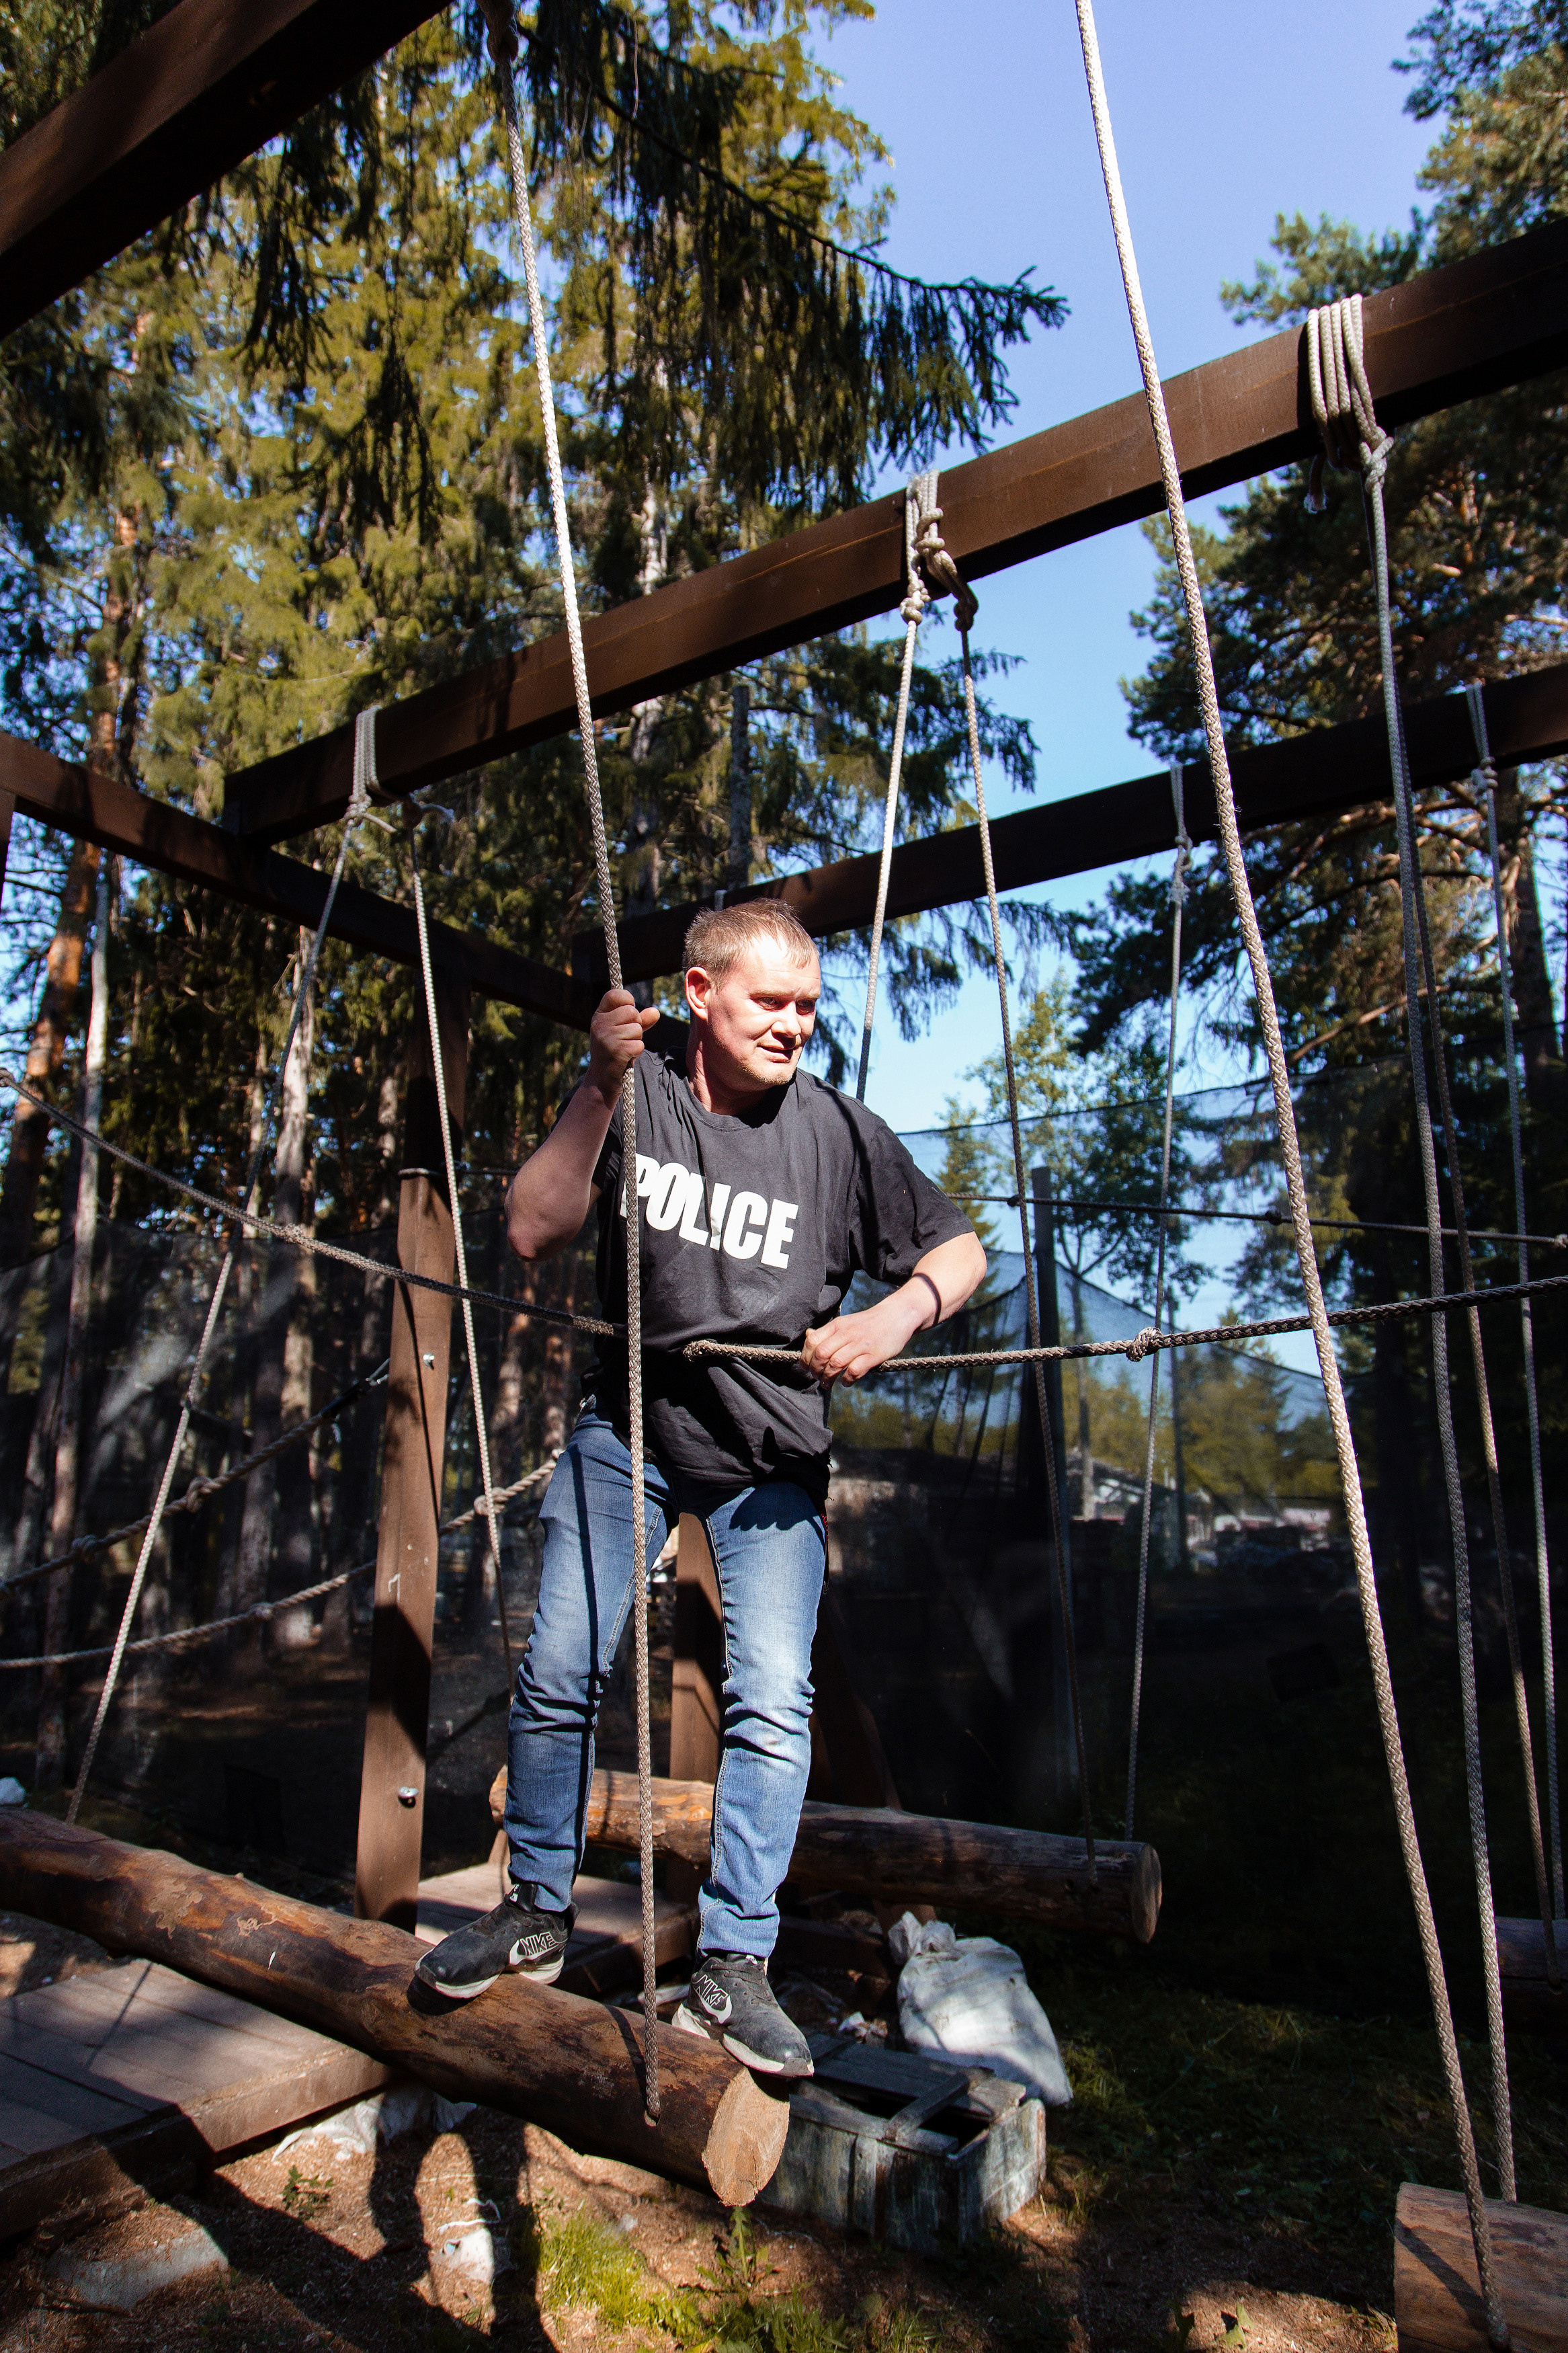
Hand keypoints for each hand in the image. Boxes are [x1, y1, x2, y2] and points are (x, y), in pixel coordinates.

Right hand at [587, 988, 658, 1101]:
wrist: (601, 1081)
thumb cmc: (613, 1053)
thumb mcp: (622, 1033)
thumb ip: (640, 1021)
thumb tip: (656, 1012)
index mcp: (599, 1016)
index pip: (616, 994)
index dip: (628, 1001)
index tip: (629, 1014)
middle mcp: (600, 1024)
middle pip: (632, 1012)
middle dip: (636, 1026)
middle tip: (625, 1039)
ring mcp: (606, 1038)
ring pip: (637, 1029)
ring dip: (636, 1041)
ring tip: (623, 1049)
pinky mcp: (616, 1051)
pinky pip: (639, 1044)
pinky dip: (636, 1052)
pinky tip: (625, 1057)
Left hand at [803, 1288, 928, 1388]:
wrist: (897, 1315)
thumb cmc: (869, 1323)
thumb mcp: (846, 1322)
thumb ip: (828, 1331)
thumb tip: (808, 1336)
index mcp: (837, 1325)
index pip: (812, 1341)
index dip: (805, 1357)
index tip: (806, 1368)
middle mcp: (847, 1334)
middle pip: (821, 1354)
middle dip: (815, 1370)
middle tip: (817, 1378)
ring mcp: (860, 1344)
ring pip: (835, 1364)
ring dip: (828, 1378)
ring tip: (827, 1384)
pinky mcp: (874, 1355)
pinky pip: (854, 1370)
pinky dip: (847, 1380)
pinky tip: (846, 1382)